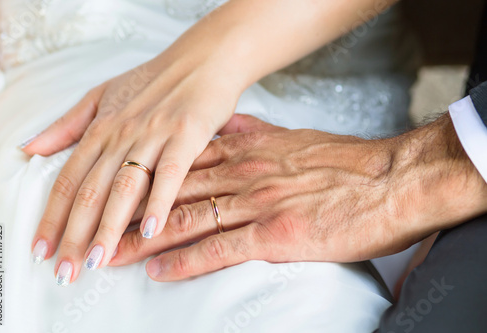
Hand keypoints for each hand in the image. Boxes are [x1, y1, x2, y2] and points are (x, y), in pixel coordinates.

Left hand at [24, 47, 242, 284]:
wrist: (201, 61)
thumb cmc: (155, 80)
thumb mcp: (102, 95)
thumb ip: (67, 125)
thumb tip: (30, 148)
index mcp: (100, 128)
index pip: (69, 179)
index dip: (52, 217)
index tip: (41, 249)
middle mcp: (121, 134)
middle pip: (91, 191)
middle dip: (74, 235)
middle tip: (65, 271)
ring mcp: (153, 136)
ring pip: (124, 188)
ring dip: (109, 228)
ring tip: (97, 261)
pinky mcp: (186, 137)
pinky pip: (169, 175)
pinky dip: (158, 204)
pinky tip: (150, 232)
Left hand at [111, 114, 486, 280]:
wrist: (390, 180)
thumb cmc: (345, 163)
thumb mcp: (294, 138)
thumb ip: (257, 134)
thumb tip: (229, 129)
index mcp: (248, 152)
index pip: (183, 166)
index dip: (145, 180)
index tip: (119, 190)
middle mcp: (244, 175)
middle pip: (173, 194)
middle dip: (131, 212)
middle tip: (97, 227)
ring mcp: (257, 204)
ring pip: (187, 220)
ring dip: (145, 239)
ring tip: (111, 253)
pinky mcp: (275, 234)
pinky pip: (221, 248)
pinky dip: (186, 261)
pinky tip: (159, 271)